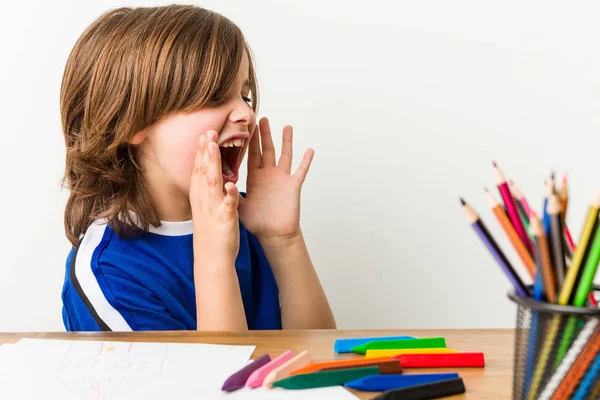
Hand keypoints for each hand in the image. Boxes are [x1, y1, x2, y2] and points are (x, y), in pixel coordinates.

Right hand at [190, 130, 239, 266]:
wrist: (211, 257)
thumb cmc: (210, 232)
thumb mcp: (204, 208)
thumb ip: (205, 191)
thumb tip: (206, 176)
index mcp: (199, 196)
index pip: (198, 170)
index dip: (200, 152)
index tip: (203, 134)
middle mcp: (203, 199)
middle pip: (203, 171)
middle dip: (205, 151)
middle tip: (208, 131)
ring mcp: (213, 208)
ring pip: (212, 182)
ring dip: (212, 164)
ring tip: (214, 147)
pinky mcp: (225, 218)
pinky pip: (228, 204)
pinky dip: (229, 194)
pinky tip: (231, 184)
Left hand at [238, 117, 313, 245]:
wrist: (273, 234)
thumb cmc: (257, 223)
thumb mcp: (240, 206)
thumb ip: (230, 194)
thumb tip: (219, 184)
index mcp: (255, 178)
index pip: (251, 155)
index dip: (249, 141)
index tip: (246, 127)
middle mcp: (269, 175)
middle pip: (267, 150)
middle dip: (265, 134)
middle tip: (262, 118)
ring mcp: (282, 179)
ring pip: (285, 155)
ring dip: (286, 141)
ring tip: (286, 126)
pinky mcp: (293, 186)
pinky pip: (301, 171)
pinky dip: (306, 161)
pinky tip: (309, 150)